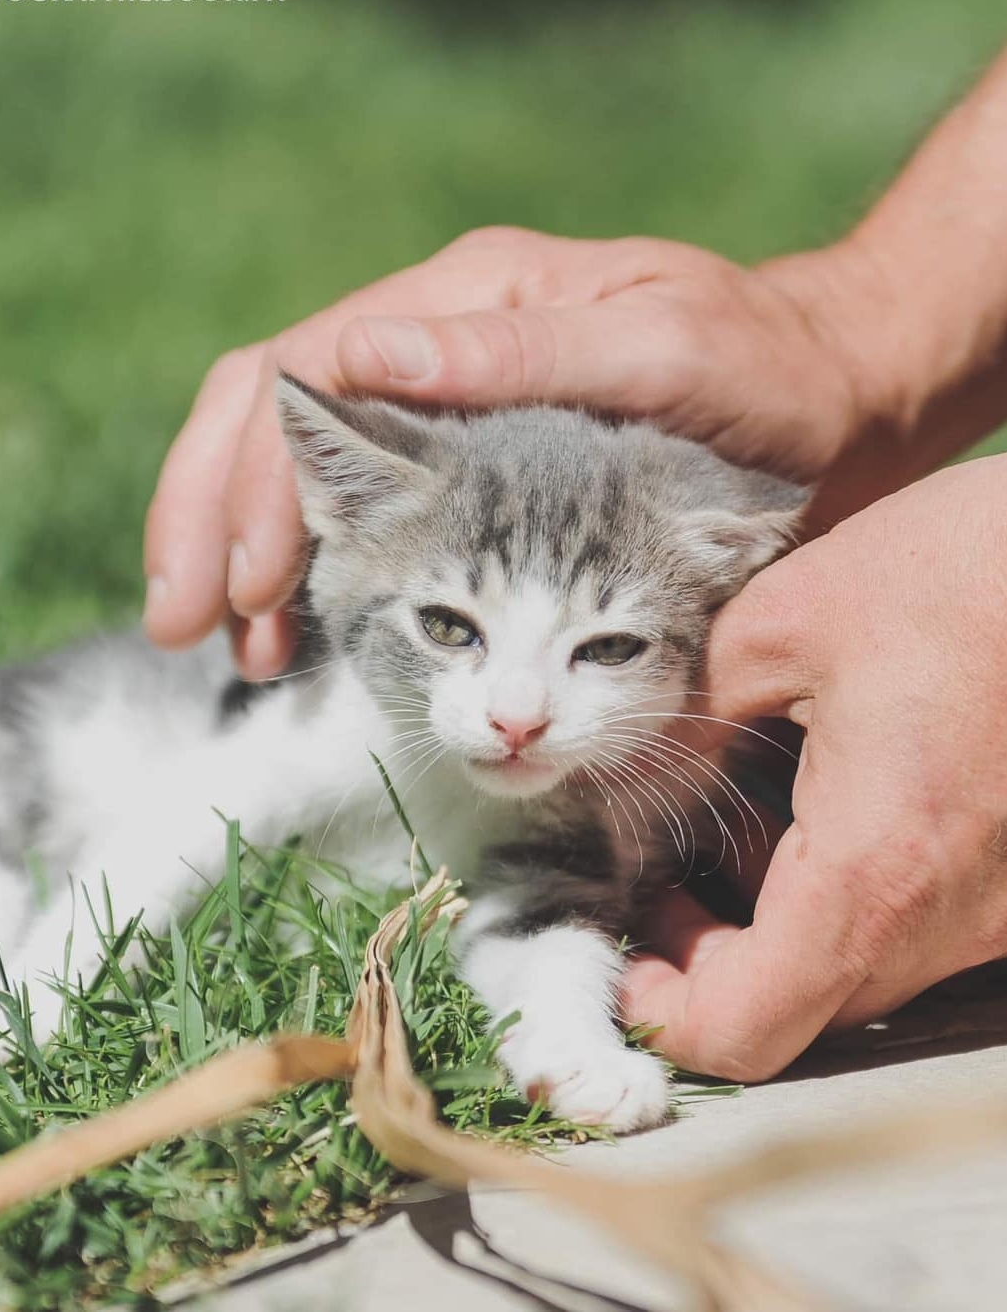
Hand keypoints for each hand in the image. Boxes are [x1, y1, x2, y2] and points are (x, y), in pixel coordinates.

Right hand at [143, 227, 898, 677]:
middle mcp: (427, 346)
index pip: (304, 376)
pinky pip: (346, 509)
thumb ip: (518, 353)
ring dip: (244, 558)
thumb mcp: (661, 349)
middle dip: (208, 522)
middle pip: (263, 417)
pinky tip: (292, 629)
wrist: (829, 398)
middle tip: (184, 628)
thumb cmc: (762, 373)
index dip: (257, 486)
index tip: (247, 592)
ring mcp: (435, 409)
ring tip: (239, 651)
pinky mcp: (455, 469)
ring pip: (290, 467)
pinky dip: (305, 573)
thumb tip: (359, 353)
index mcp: (461, 301)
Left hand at [622, 455, 1006, 1079]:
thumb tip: (648, 776)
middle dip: (711, 962)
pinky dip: (843, 896)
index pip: (746, 1028)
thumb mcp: (780, 624)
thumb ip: (696, 720)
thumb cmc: (962, 566)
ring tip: (729, 830)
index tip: (626, 958)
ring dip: (776, 929)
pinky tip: (810, 805)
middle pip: (801, 1012)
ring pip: (861, 972)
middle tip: (663, 883)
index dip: (664, 1016)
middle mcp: (955, 916)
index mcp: (873, 864)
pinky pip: (916, 926)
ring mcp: (1005, 907)